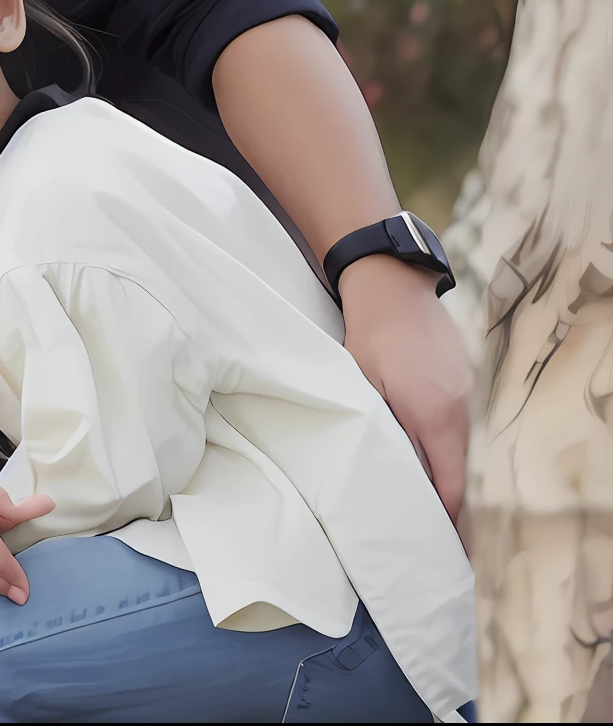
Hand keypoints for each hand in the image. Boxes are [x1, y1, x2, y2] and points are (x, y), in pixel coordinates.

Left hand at [340, 252, 471, 518]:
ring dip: (448, 470)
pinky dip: (447, 443)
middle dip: (449, 500)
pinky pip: (459, 423)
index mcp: (433, 416)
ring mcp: (465, 393)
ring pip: (460, 446)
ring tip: (430, 496)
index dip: (448, 515)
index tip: (441, 540)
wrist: (395, 287)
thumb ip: (378, 426)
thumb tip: (382, 465)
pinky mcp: (463, 380)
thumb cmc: (371, 334)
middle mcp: (457, 410)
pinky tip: (430, 451)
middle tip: (432, 527)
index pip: (449, 481)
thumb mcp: (363, 383)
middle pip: (459, 469)